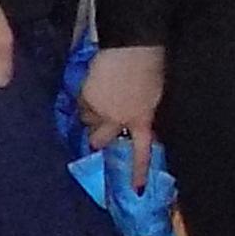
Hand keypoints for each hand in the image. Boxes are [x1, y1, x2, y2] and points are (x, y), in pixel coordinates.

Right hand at [79, 42, 166, 173]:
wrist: (132, 45)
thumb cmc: (151, 65)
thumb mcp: (153, 94)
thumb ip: (143, 112)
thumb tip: (136, 121)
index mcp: (140, 119)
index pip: (140, 151)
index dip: (137, 171)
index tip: (135, 190)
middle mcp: (117, 120)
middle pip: (99, 141)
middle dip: (98, 137)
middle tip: (100, 125)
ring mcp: (98, 109)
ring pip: (87, 120)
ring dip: (92, 113)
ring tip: (100, 94)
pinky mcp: (84, 95)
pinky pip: (81, 103)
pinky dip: (85, 98)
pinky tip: (93, 84)